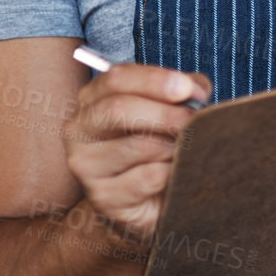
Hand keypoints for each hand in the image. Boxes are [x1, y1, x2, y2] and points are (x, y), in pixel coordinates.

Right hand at [63, 63, 209, 237]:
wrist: (153, 196)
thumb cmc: (160, 142)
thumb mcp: (172, 108)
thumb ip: (185, 92)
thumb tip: (196, 91)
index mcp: (93, 99)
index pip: (116, 79)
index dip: (154, 81)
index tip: (186, 88)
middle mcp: (79, 129)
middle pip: (118, 109)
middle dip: (164, 114)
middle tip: (193, 121)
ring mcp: (85, 165)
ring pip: (138, 146)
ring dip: (172, 146)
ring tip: (185, 149)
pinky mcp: (102, 197)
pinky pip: (148, 178)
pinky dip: (171, 173)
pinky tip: (174, 173)